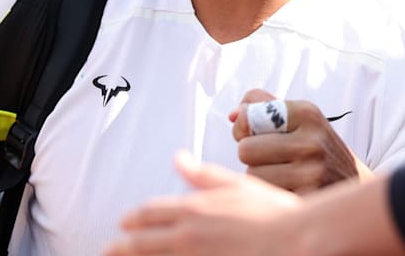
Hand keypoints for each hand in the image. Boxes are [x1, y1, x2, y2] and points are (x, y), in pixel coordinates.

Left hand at [106, 151, 299, 255]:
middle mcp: (187, 236)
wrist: (295, 241)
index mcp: (194, 209)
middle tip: (109, 250)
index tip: (123, 224)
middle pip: (141, 243)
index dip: (133, 220)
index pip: (150, 213)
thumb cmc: (273, 213)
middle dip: (122, 247)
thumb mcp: (236, 185)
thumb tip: (179, 158)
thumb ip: (203, 174)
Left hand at [229, 89, 369, 192]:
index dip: (245, 129)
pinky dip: (271, 197)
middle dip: (253, 157)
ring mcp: (311, 174)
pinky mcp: (307, 201)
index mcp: (307, 114)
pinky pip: (264, 198)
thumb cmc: (317, 149)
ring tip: (285, 177)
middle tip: (275, 160)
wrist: (357, 187)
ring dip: (262, 179)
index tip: (259, 135)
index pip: (248, 117)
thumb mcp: (300, 119)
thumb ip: (264, 106)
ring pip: (252, 176)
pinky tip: (290, 192)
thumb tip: (233, 114)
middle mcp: (311, 141)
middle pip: (245, 150)